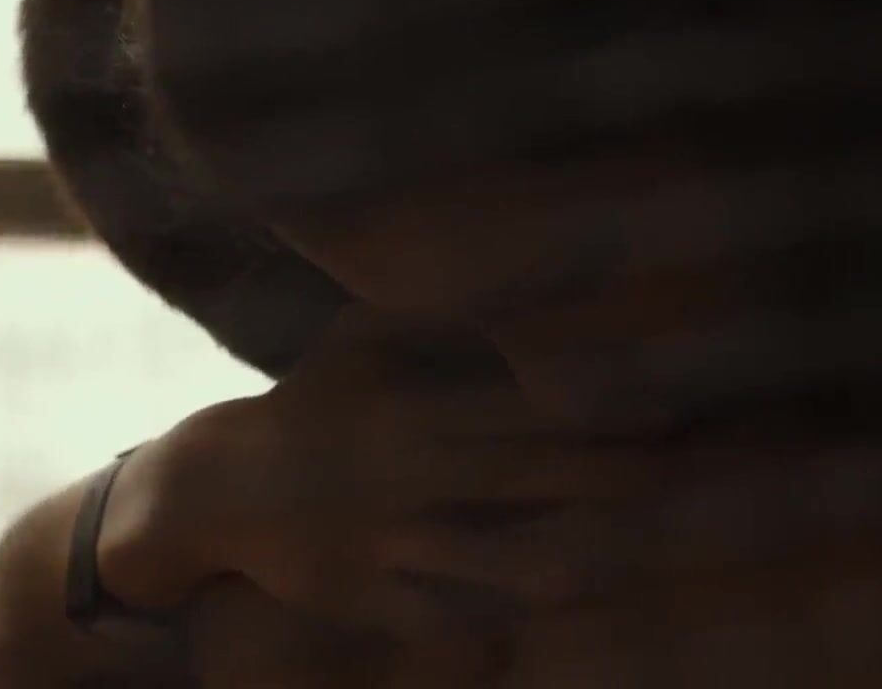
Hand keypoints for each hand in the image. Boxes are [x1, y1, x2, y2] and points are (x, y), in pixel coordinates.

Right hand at [102, 305, 653, 640]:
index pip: (511, 405)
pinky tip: (533, 621)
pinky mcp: (361, 600)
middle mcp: (400, 474)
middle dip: (592, 477)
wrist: (217, 488)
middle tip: (664, 476)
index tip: (651, 409)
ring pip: (478, 561)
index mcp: (406, 407)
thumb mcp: (364, 338)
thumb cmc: (314, 402)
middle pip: (513, 477)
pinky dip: (480, 623)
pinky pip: (431, 618)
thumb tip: (526, 258)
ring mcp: (380, 543)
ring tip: (606, 562)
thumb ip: (446, 305)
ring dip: (547, 563)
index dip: (583, 408)